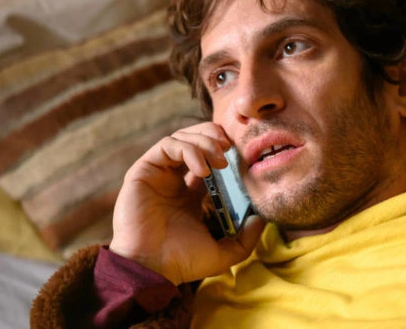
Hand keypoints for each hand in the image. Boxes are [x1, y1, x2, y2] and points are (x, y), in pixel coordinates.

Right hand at [108, 121, 264, 285]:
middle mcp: (173, 179)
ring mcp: (158, 173)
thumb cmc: (182, 262)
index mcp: (190, 193)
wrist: (152, 268)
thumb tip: (261, 219)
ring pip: (182, 137)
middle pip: (194, 140)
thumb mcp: (223, 252)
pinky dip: (188, 150)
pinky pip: (167, 146)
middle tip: (230, 149)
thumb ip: (245, 239)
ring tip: (220, 160)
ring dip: (204, 142)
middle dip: (214, 138)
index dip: (225, 151)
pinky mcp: (143, 171)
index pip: (208, 158)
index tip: (241, 156)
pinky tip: (203, 169)